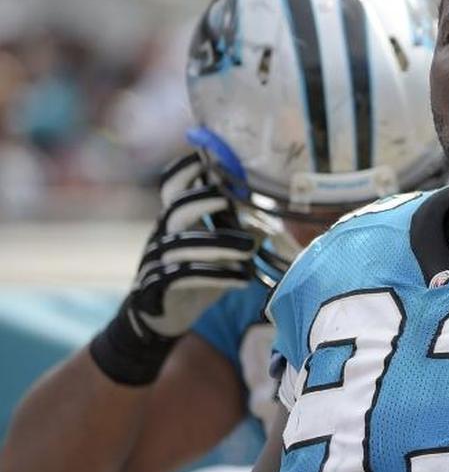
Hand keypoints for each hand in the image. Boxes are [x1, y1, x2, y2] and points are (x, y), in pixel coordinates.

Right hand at [127, 153, 256, 339]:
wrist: (160, 316)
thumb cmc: (193, 276)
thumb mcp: (215, 252)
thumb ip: (236, 235)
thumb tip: (268, 223)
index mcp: (175, 219)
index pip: (172, 186)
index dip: (186, 169)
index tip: (207, 156)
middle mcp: (163, 235)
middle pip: (176, 208)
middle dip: (203, 199)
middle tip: (230, 199)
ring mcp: (157, 259)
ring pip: (182, 245)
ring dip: (218, 243)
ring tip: (249, 247)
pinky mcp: (157, 285)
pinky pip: (183, 276)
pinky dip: (216, 276)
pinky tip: (241, 280)